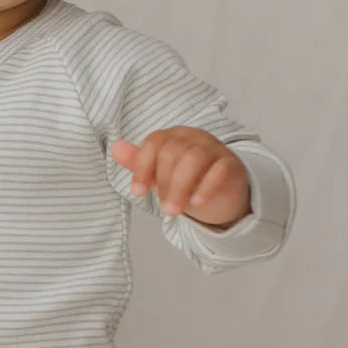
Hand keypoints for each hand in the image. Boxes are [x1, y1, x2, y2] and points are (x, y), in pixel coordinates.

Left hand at [109, 126, 250, 224]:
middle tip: (164, 209)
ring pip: (194, 159)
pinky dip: (206, 187)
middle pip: (173, 152)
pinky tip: (196, 203)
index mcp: (174, 136)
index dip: (142, 167)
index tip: (138, 192)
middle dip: (164, 183)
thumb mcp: (159, 174)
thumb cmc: (185, 180)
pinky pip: (220, 170)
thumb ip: (138, 162)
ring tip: (174, 212)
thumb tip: (115, 147)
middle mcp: (195, 137)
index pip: (154, 142)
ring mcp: (215, 149)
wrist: (220, 194)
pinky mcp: (232, 164)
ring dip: (180, 187)